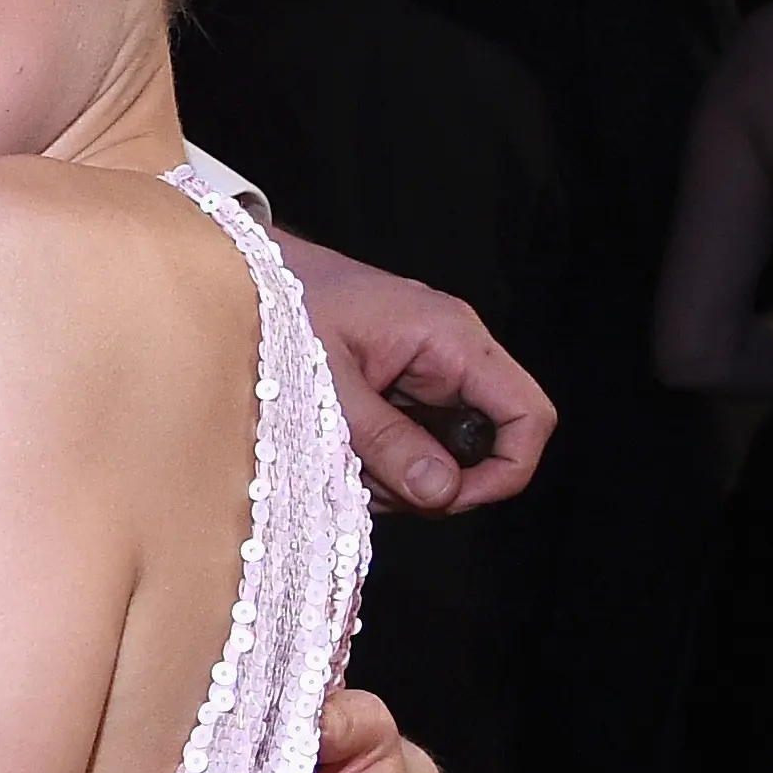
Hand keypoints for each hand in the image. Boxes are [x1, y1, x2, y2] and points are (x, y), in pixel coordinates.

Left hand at [277, 232, 551, 515]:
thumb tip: (442, 492)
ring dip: (398, 476)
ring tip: (342, 459)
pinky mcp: (400, 390)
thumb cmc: (284, 307)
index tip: (449, 499)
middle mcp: (452, 356)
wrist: (245, 272)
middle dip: (433, 482)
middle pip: (484, 447)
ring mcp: (428, 375)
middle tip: (372, 483)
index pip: (527, 415)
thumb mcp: (329, 384)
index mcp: (452, 339)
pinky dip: (381, 462)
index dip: (506, 470)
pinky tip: (341, 451)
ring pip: (443, 454)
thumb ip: (386, 439)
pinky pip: (412, 442)